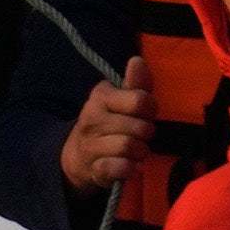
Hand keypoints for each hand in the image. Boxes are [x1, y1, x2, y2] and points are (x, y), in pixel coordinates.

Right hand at [60, 73, 150, 195]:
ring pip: (129, 146)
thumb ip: (136, 83)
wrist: (79, 155)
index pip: (139, 100)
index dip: (150, 110)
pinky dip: (131, 169)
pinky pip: (118, 168)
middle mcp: (92, 118)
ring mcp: (90, 145)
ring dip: (140, 152)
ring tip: (137, 151)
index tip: (145, 114)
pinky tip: (133, 167)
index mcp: (101, 97)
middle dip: (146, 133)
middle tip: (141, 135)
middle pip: (139, 127)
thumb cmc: (110, 123)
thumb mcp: (122, 100)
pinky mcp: (93, 168)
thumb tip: (137, 60)